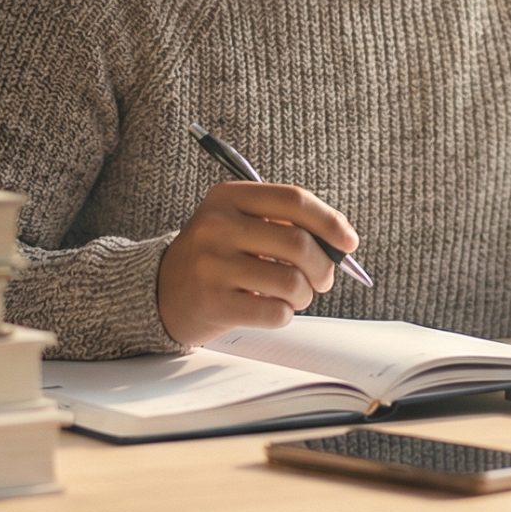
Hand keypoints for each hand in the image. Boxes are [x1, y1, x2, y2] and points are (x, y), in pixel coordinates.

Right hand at [157, 181, 359, 345]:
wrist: (161, 290)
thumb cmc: (216, 255)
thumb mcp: (238, 222)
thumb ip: (284, 224)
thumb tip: (340, 242)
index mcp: (229, 197)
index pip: (293, 200)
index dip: (330, 221)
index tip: (349, 241)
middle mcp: (217, 225)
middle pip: (298, 243)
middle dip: (324, 267)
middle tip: (323, 279)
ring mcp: (212, 265)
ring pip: (291, 282)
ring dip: (304, 295)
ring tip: (294, 296)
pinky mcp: (213, 302)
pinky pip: (275, 312)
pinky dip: (285, 314)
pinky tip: (272, 309)